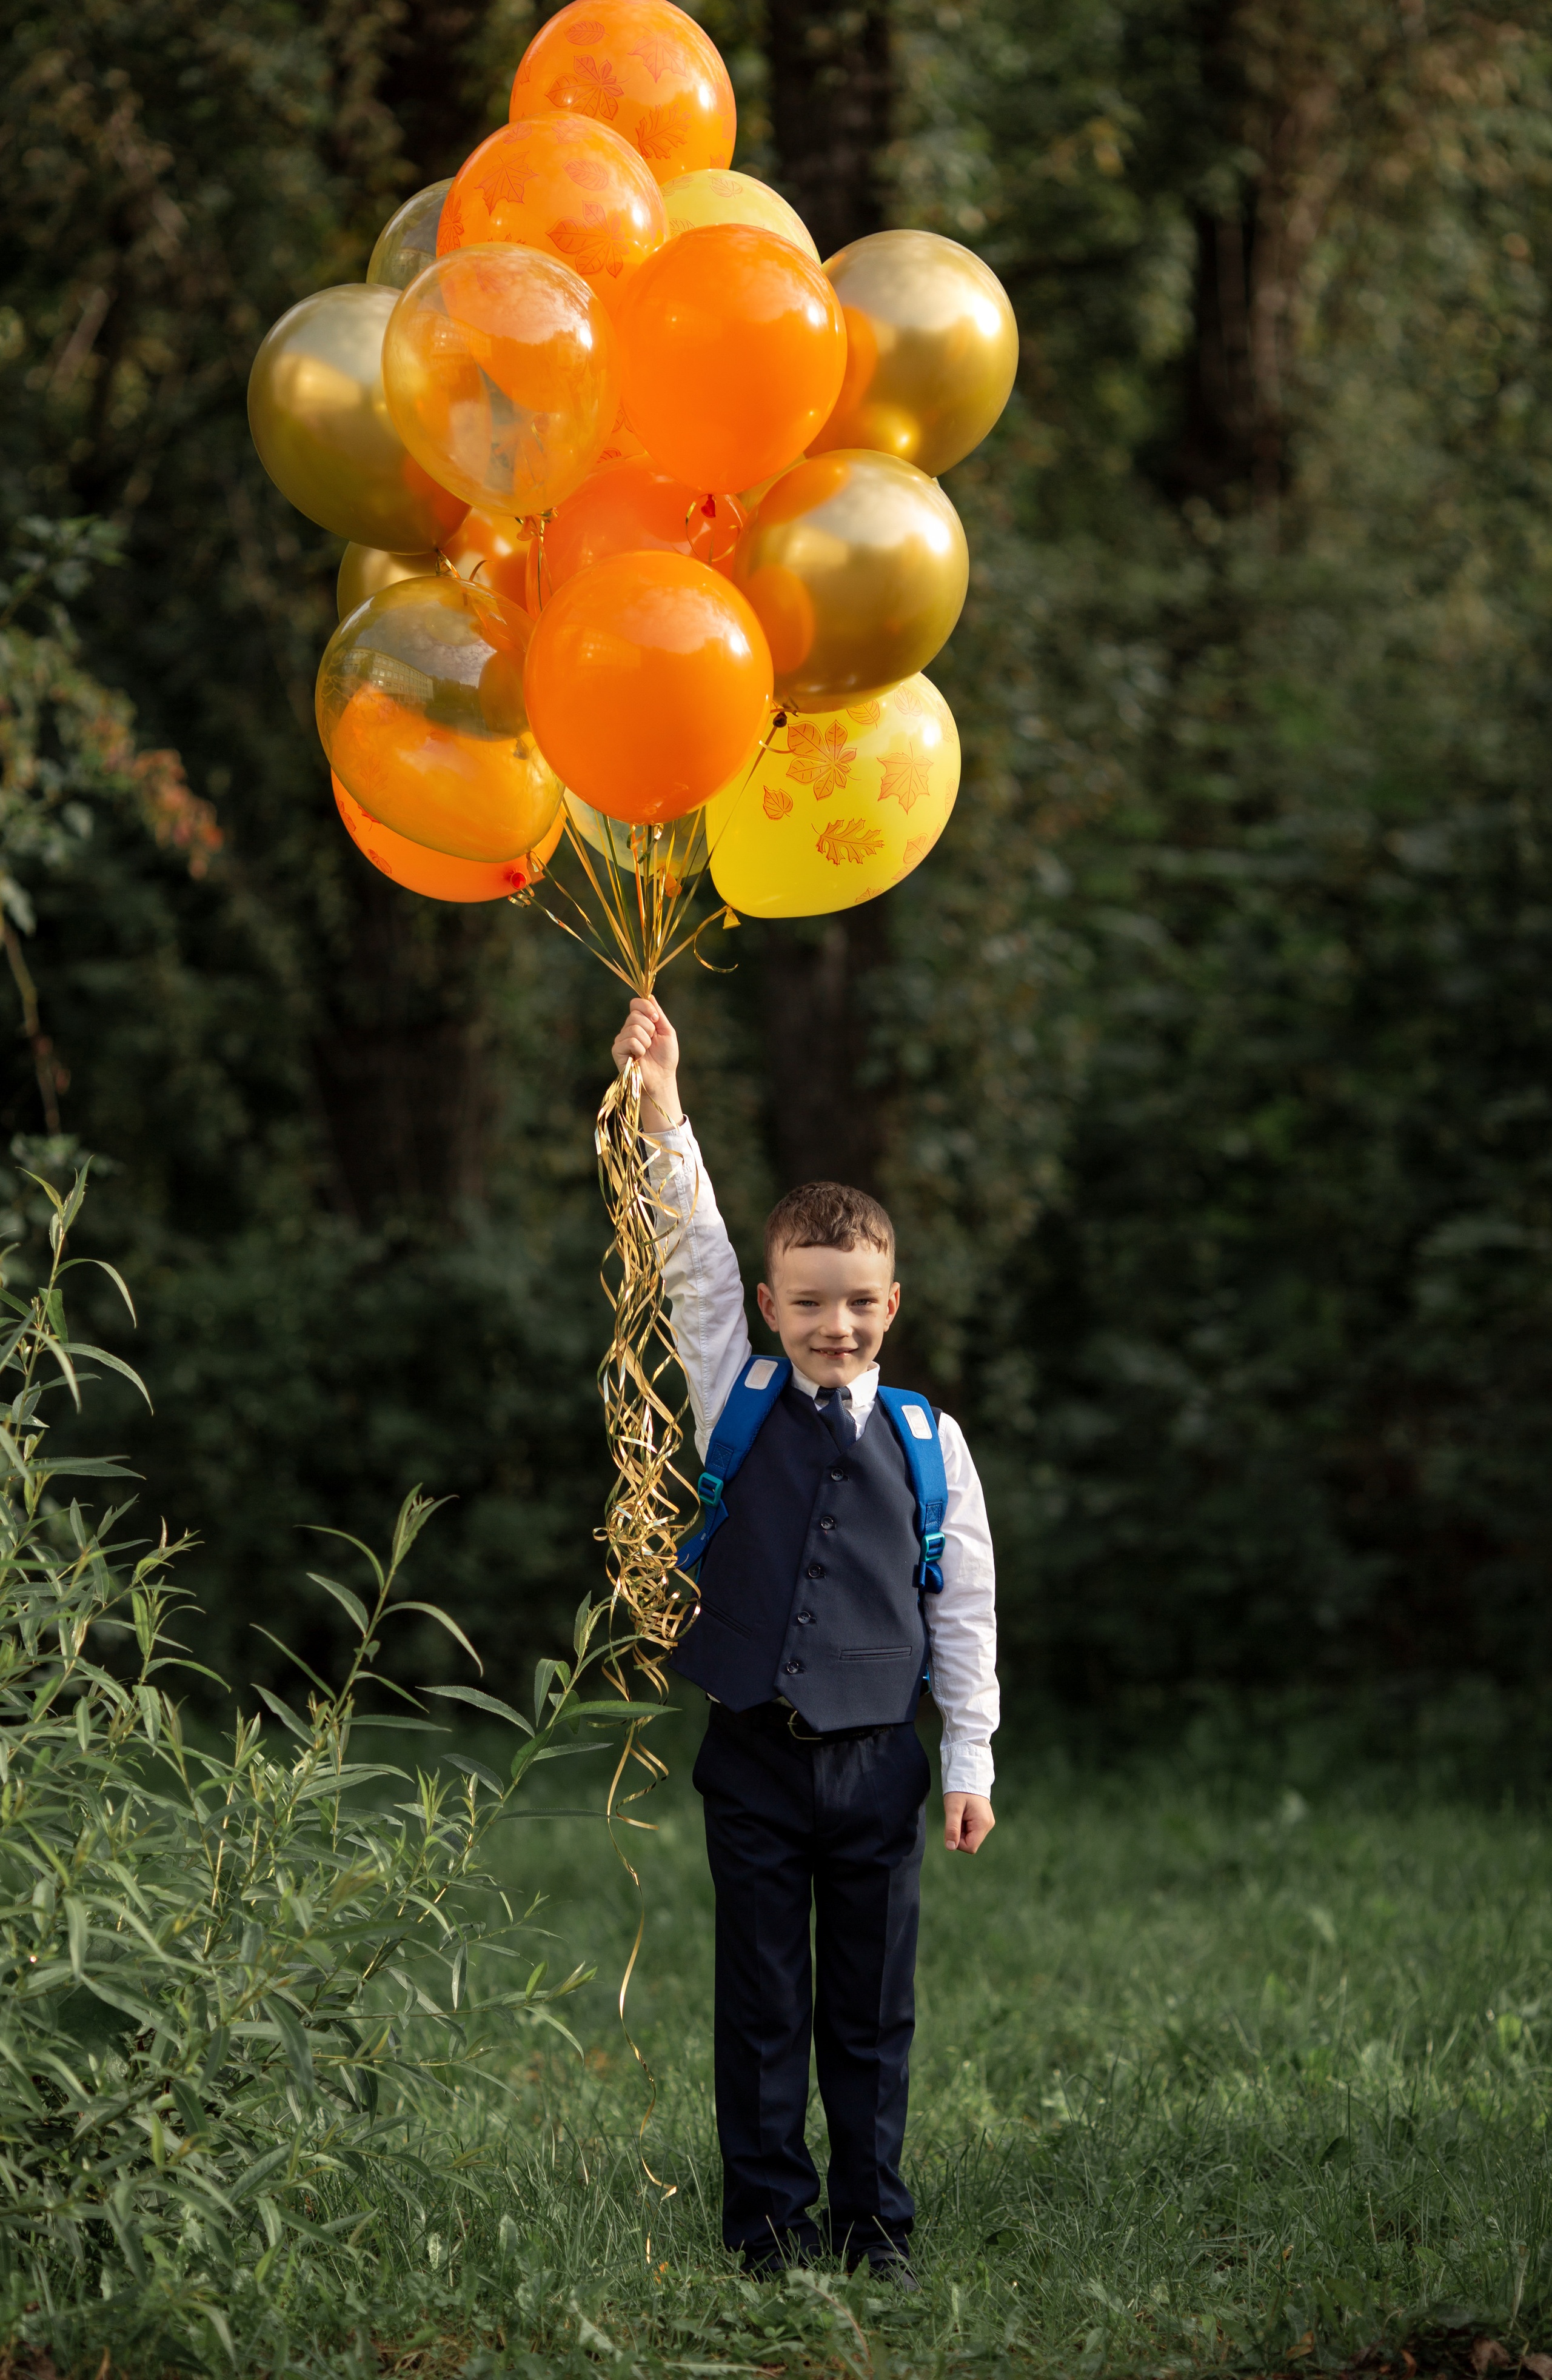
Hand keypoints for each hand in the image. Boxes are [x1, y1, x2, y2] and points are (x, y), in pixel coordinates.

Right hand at [613, 996, 681, 1131]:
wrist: (663, 1078)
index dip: (646, 1007)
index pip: (635, 1004)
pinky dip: (639, 1049)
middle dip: (650, 1028)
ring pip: (633, 1028)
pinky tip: (639, 1057)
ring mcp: (621, 1040)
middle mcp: (628, 1029)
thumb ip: (658, 1014)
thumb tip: (650, 996)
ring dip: (646, 1041)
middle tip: (652, 1041)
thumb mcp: (667, 1032)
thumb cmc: (666, 1057)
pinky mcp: (617, 1051)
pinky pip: (629, 1041)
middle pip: (635, 1015)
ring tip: (647, 1051)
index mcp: (640, 1023)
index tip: (656, 1019)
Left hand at [943, 1793, 994, 1853]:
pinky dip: (965, 1825)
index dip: (958, 1841)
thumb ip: (952, 1828)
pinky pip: (972, 1831)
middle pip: (970, 1843)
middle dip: (960, 1834)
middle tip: (957, 1816)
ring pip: (971, 1837)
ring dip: (962, 1829)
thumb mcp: (952, 1808)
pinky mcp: (984, 1820)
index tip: (954, 1824)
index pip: (970, 1847)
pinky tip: (964, 1813)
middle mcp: (988, 1825)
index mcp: (983, 1823)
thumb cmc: (959, 1791)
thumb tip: (950, 1848)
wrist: (967, 1776)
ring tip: (961, 1813)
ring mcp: (987, 1823)